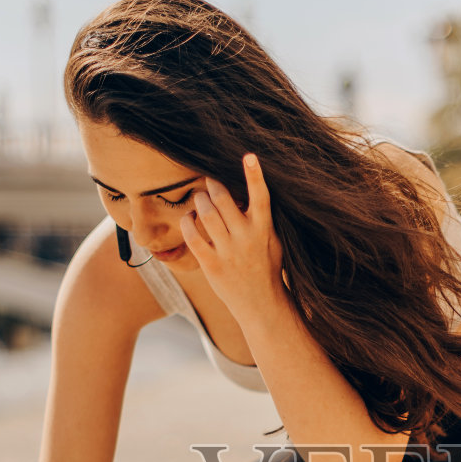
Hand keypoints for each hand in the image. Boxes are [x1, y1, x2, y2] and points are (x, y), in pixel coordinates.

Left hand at [179, 154, 284, 324]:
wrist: (261, 305)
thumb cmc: (267, 269)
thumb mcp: (273, 242)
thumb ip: (262, 219)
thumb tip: (249, 192)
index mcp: (264, 230)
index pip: (261, 197)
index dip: (255, 175)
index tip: (249, 156)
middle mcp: (246, 238)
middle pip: (224, 200)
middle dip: (213, 185)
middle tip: (209, 181)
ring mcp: (228, 252)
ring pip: (206, 214)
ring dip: (200, 200)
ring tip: (200, 198)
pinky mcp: (212, 265)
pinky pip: (193, 237)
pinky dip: (187, 222)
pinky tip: (187, 218)